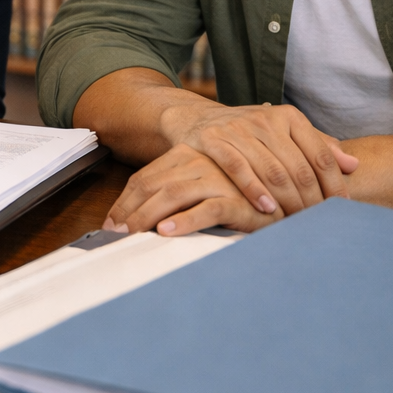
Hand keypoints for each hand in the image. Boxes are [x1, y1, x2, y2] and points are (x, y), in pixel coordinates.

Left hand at [103, 144, 278, 234]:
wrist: (281, 194)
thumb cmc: (235, 193)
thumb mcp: (199, 187)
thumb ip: (172, 194)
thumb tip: (133, 219)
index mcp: (185, 156)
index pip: (144, 178)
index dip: (123, 202)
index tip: (111, 223)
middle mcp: (198, 162)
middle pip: (152, 186)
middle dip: (129, 211)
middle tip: (114, 235)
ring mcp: (217, 179)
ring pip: (173, 195)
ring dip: (148, 216)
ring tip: (132, 235)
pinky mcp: (235, 199)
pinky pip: (205, 209)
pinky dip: (184, 221)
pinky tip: (168, 231)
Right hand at [158, 100, 358, 215]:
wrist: (196, 119)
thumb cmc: (248, 132)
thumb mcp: (283, 133)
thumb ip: (318, 146)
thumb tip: (353, 165)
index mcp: (289, 117)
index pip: (321, 156)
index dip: (334, 185)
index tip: (341, 208)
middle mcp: (266, 119)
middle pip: (299, 168)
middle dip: (311, 200)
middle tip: (317, 223)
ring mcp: (238, 129)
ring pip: (273, 171)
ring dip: (287, 201)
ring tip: (295, 221)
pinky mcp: (213, 139)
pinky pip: (238, 168)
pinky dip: (254, 190)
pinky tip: (267, 209)